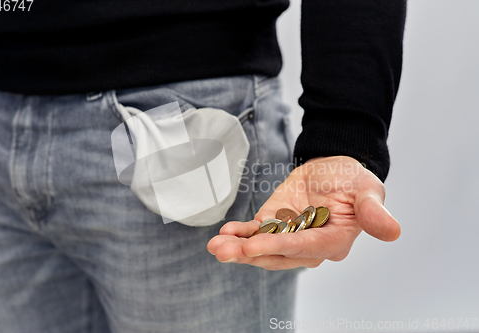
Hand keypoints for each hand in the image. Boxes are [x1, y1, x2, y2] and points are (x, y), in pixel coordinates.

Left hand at [207, 156, 399, 270]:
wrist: (333, 168)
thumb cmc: (353, 180)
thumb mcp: (368, 190)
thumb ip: (374, 212)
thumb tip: (393, 231)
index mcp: (334, 240)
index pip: (304, 247)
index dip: (279, 246)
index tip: (253, 246)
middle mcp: (308, 245)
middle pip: (278, 253)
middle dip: (250, 253)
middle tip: (223, 251)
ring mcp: (288, 236)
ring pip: (262, 247)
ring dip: (238, 248)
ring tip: (216, 246)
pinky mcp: (274, 224)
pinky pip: (255, 231)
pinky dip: (239, 233)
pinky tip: (223, 233)